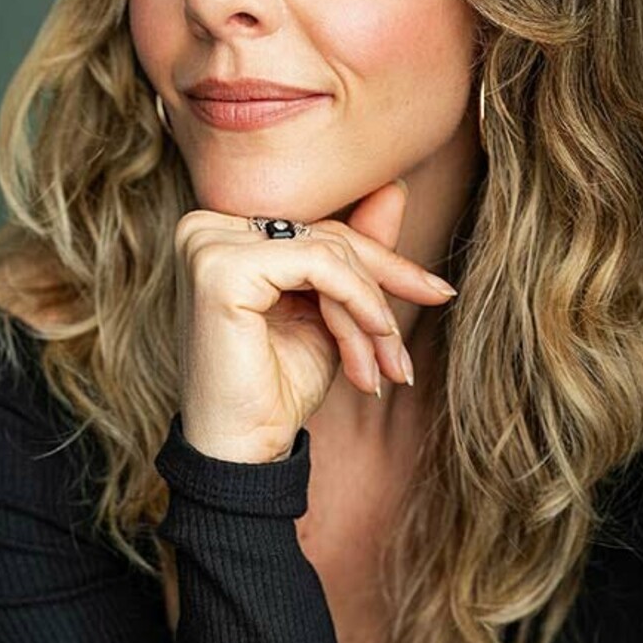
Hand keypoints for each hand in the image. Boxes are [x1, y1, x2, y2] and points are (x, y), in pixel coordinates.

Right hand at [173, 180, 456, 463]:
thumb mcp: (329, 313)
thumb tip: (394, 188)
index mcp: (221, 233)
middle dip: (381, 293)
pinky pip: (319, 264)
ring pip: (329, 252)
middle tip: (405, 353)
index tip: (437, 291)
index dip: (380, 263)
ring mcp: (206, 243)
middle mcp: (205, 227)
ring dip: (371, 313)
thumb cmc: (277, 387)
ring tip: (385, 367)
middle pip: (326, 237)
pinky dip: (358, 304)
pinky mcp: (220, 267)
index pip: (317, 231)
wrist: (242, 454)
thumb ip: (355, 252)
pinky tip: (369, 350)